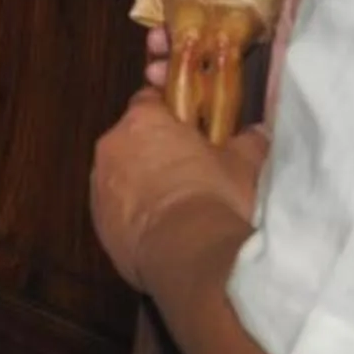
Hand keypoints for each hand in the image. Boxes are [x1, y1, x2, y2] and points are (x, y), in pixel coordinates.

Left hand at [92, 89, 262, 290]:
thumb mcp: (244, 165)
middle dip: (157, 148)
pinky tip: (162, 228)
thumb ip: (247, 142)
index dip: (172, 111)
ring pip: (121, 174)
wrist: (189, 254)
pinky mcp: (98, 222)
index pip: (150, 99)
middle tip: (190, 166)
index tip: (190, 123)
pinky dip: (134, 212)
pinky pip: (116, 208)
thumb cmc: (215, 199)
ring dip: (142, 182)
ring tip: (178, 203)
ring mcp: (99, 186)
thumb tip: (255, 133)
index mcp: (142, 122)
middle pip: (132, 138)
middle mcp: (112, 147)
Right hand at [159, 0, 318, 119]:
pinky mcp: (235, 105)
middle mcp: (251, 42)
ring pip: (190, 60)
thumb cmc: (334, 55)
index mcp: (268, 15)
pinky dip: (171, 88)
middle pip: (198, 29)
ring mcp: (241, 76)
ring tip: (156, 61)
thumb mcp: (319, 3)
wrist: (338, 117)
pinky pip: (195, 94)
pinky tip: (160, 83)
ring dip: (166, 58)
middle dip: (171, 28)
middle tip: (157, 34)